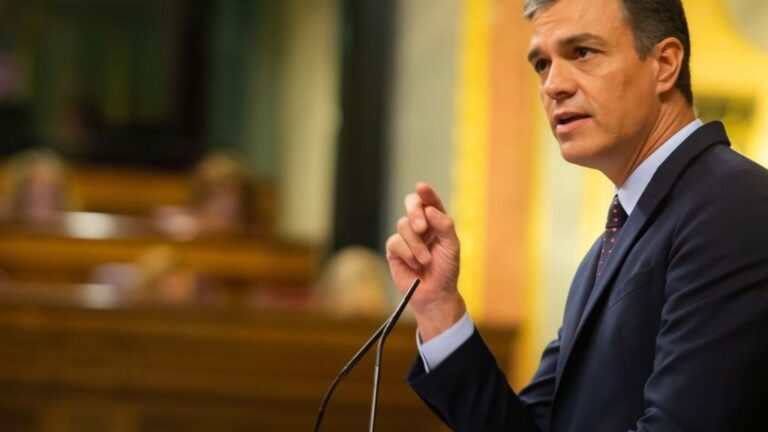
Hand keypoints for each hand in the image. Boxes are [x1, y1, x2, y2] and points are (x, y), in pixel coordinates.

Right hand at [385, 182, 465, 340]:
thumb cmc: (446, 270)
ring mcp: (406, 236)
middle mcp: (421, 225)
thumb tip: (429, 210)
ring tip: (425, 261)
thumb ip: (444, 226)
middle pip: (411, 204)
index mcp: (437, 221)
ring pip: (403, 225)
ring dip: (415, 245)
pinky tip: (415, 265)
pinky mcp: (395, 249)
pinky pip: (395, 242)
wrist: (434, 293)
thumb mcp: (452, 247)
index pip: (430, 201)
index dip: (426, 193)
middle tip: (421, 227)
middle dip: (414, 212)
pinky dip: (407, 253)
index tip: (422, 188)